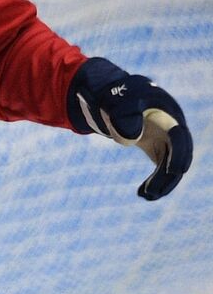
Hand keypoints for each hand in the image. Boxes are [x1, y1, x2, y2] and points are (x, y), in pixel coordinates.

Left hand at [67, 57, 192, 199]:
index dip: (180, 153)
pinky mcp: (159, 148)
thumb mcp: (116, 101)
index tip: (176, 171)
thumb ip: (122, 115)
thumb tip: (132, 139)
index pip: (179, 136)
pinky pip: (162, 167)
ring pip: (171, 165)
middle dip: (169, 175)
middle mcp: (172, 126)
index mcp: (166, 112)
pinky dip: (155, 180)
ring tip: (145, 196)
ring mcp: (167, 138)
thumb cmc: (116, 96)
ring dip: (162, 183)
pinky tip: (142, 193)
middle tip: (152, 192)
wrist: (113, 97)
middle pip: (178, 154)